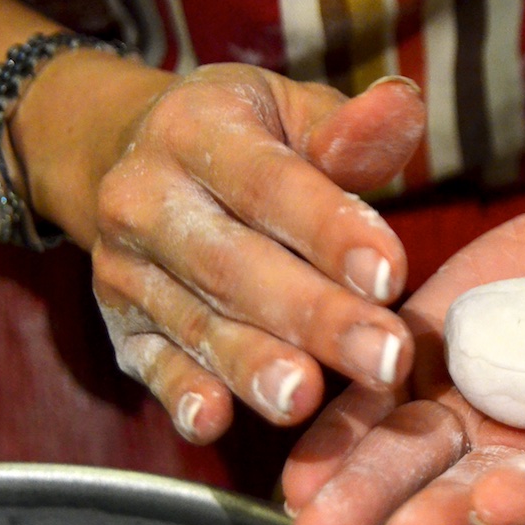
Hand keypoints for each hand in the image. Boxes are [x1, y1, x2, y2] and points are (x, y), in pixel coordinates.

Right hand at [88, 64, 423, 442]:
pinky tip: (213, 420)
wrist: (125, 155)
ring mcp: (126, 268)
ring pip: (197, 321)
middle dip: (314, 316)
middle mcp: (146, 198)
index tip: (392, 274)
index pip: (269, 185)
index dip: (329, 230)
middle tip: (384, 357)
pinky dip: (179, 393)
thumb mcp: (291, 111)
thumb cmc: (245, 137)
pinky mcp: (120, 325)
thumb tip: (405, 103)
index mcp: (197, 130)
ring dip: (252, 365)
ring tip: (305, 399)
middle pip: (237, 265)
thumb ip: (350, 128)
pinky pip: (150, 363)